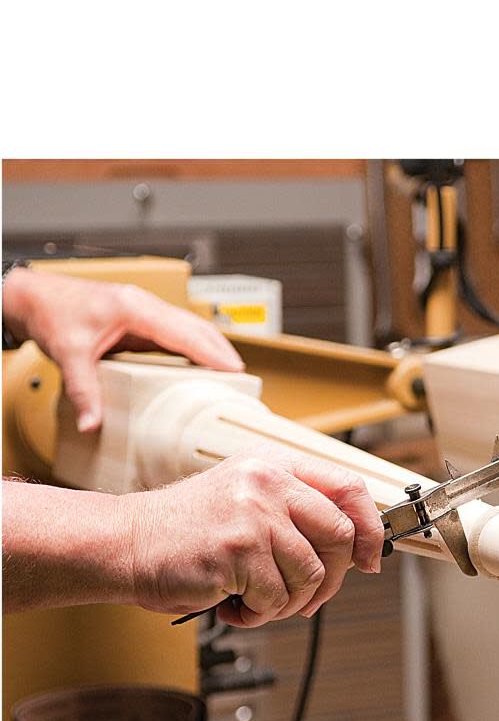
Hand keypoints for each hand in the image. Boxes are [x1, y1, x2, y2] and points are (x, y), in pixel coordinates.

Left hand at [2, 267, 244, 432]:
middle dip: (221, 351)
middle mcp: (144, 305)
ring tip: (229, 371)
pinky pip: (178, 329)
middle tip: (241, 377)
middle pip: (196, 326)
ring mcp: (145, 308)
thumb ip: (84, 391)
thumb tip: (93, 423)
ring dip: (211, 346)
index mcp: (134, 309)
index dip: (211, 352)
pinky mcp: (142, 316)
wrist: (35, 296)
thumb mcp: (69, 355)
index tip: (233, 370)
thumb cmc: (52, 314)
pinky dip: (195, 344)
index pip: (184, 332)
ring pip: (190, 325)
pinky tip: (201, 361)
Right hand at [124, 452, 383, 626]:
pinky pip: (276, 597)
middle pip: (339, 537)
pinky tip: (234, 605)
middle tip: (306, 597)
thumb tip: (353, 548)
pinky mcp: (238, 549)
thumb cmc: (188, 530)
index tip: (370, 557)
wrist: (127, 543)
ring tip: (256, 601)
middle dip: (330, 579)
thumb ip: (296, 512)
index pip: (349, 488)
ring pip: (311, 574)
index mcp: (275, 465)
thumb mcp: (247, 499)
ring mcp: (254, 514)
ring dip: (288, 603)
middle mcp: (268, 482)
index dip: (370, 528)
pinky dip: (259, 614)